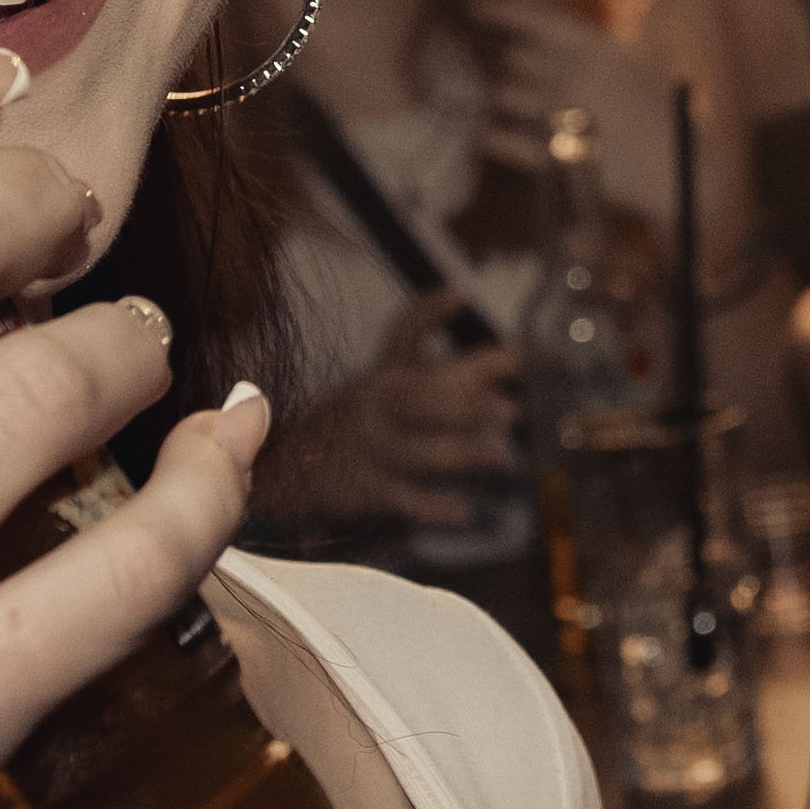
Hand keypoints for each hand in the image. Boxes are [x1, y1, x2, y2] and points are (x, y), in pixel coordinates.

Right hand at [264, 288, 520, 529]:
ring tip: (499, 456)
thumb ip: (461, 374)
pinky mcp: (361, 486)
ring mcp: (366, 443)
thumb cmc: (368, 420)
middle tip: (510, 410)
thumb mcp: (403, 390)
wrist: (292, 466)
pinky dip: (434, 507)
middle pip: (420, 396)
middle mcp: (373, 402)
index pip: (404, 333)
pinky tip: (464, 511)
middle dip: (466, 402)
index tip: (459, 296)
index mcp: (385, 373)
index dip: (429, 313)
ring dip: (458, 452)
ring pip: (415, 448)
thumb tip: (517, 356)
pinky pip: (402, 497)